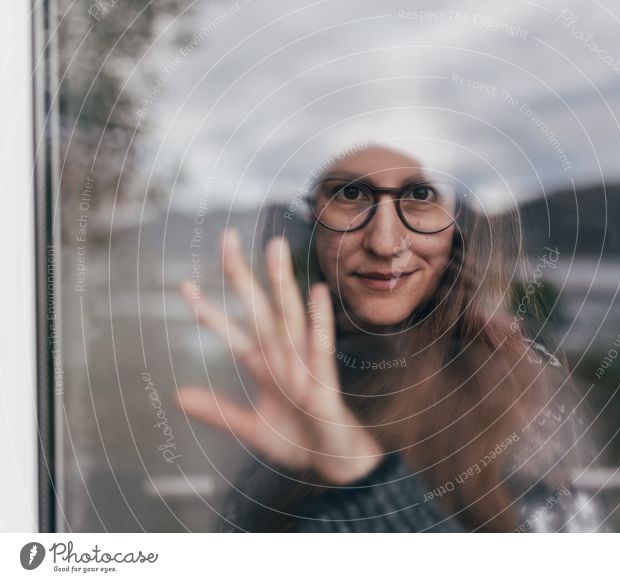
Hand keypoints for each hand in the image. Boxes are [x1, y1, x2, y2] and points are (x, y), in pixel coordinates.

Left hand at [174, 229, 382, 483]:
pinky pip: (322, 345)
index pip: (232, 331)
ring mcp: (304, 363)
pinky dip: (320, 320)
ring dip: (282, 282)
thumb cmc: (299, 439)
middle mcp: (282, 356)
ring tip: (273, 247)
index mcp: (263, 365)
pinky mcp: (324, 379)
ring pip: (290, 315)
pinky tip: (317, 292)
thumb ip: (218, 412)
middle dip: (242, 275)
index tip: (185, 285)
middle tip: (227, 238)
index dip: (209, 310)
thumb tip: (177, 396)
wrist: (334, 464)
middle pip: (258, 308)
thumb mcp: (251, 428)